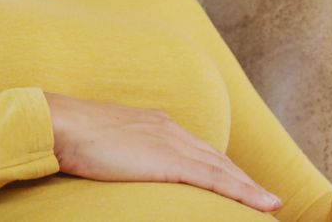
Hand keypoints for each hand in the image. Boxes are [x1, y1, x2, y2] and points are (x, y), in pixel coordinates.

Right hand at [43, 92, 282, 212]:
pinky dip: (244, 193)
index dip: (221, 169)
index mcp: (155, 124)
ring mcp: (173, 143)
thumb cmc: (69, 137)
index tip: (237, 184)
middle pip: (218, 159)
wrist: (60, 125)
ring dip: (250, 189)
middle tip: (265, 199)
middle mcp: (171, 129)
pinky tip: (264, 204)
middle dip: (242, 179)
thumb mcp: (102, 144)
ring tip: (271, 206)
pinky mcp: (171, 160)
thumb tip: (121, 168)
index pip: (198, 150)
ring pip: (224, 170)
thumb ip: (121, 153)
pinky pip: (217, 180)